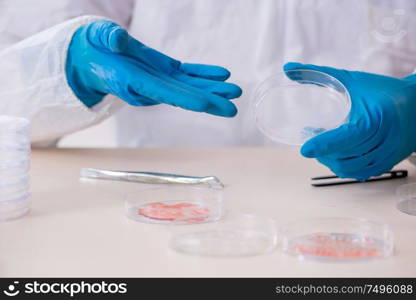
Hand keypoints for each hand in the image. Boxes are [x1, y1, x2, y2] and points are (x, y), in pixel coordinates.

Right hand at [66, 20, 241, 116]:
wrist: (94, 57)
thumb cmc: (94, 48)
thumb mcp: (98, 37)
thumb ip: (108, 39)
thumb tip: (118, 39)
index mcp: (135, 83)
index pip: (164, 93)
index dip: (186, 98)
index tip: (206, 104)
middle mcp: (152, 87)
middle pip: (184, 97)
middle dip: (209, 102)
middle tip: (233, 109)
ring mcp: (161, 80)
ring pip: (190, 87)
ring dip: (213, 90)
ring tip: (235, 92)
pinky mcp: (165, 71)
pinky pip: (188, 74)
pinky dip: (205, 75)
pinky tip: (222, 75)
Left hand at [284, 62, 415, 180]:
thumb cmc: (383, 91)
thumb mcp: (351, 79)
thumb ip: (318, 74)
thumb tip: (287, 67)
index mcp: (377, 118)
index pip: (348, 136)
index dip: (325, 144)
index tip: (304, 148)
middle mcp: (384, 140)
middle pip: (345, 155)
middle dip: (322, 152)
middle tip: (309, 143)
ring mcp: (387, 154)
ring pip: (349, 168)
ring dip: (330, 161)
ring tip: (320, 149)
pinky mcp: (387, 163)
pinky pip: (359, 173)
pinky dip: (343, 167)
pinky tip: (335, 157)